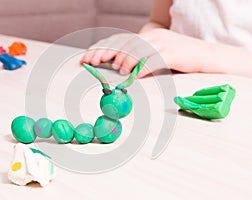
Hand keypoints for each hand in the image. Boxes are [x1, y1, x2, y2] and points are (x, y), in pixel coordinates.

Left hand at [80, 29, 210, 77]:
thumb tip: (117, 68)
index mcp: (147, 35)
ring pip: (138, 50)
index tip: (87, 58)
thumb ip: (139, 58)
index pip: (120, 40)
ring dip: (125, 60)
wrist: (207, 56)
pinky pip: (155, 60)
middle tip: (93, 63)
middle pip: (125, 43)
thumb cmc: (179, 58)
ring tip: (117, 70)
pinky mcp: (174, 54)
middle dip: (106, 53)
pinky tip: (136, 76)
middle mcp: (153, 36)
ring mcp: (164, 43)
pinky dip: (143, 68)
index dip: (102, 49)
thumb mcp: (156, 54)